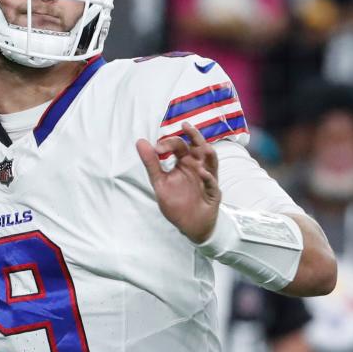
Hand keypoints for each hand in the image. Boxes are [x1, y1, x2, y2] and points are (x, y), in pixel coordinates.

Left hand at [136, 123, 220, 243]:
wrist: (189, 225)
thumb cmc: (176, 202)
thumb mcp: (160, 182)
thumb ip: (151, 163)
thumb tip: (140, 141)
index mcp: (184, 162)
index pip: (179, 145)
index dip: (169, 143)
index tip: (157, 149)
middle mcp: (197, 166)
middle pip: (199, 146)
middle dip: (194, 136)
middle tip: (185, 126)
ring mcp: (207, 179)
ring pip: (211, 162)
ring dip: (207, 154)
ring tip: (202, 147)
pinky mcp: (212, 193)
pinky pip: (212, 184)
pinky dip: (208, 178)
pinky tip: (202, 173)